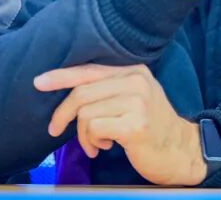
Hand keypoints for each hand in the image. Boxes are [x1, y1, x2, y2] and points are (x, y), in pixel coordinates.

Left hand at [34, 64, 205, 185]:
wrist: (182, 151)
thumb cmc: (152, 128)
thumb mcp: (134, 100)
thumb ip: (108, 90)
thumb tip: (70, 92)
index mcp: (134, 71)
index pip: (89, 70)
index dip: (61, 76)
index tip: (39, 83)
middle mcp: (136, 81)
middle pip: (82, 92)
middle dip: (62, 114)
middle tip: (55, 130)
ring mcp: (137, 102)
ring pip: (85, 113)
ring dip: (82, 135)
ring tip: (96, 144)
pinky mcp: (135, 124)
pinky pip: (94, 129)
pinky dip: (92, 142)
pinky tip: (105, 147)